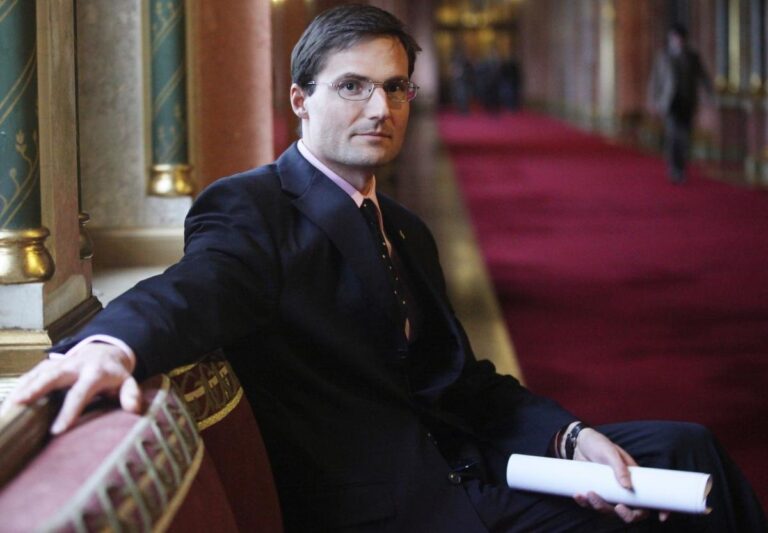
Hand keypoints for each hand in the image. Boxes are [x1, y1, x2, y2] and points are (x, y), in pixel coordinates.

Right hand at [0, 343, 141, 434]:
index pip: (80, 393)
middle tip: (20, 403)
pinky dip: (18, 387)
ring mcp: (59, 363)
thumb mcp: (128, 382)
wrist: (105, 351)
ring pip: (38, 374)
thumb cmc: (115, 374)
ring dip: (22, 388)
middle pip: (53, 376)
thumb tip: (132, 409)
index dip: (69, 412)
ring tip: (8, 406)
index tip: (57, 431)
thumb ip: (130, 394)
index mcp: (95, 373)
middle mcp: (74, 365)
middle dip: (36, 388)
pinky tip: (8, 403)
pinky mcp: (49, 365)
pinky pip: (30, 375)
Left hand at [572, 428, 669, 523]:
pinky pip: (591, 504)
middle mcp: (623, 489)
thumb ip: (619, 467)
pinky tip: (578, 495)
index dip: (661, 509)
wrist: (578, 443)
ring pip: (609, 510)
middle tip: (618, 508)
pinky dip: (584, 503)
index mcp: (634, 479)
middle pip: (632, 511)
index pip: (651, 497)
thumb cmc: (599, 444)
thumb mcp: (610, 452)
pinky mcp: (594, 492)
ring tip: (590, 494)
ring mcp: (608, 492)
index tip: (662, 517)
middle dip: (627, 515)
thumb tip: (628, 486)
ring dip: (600, 507)